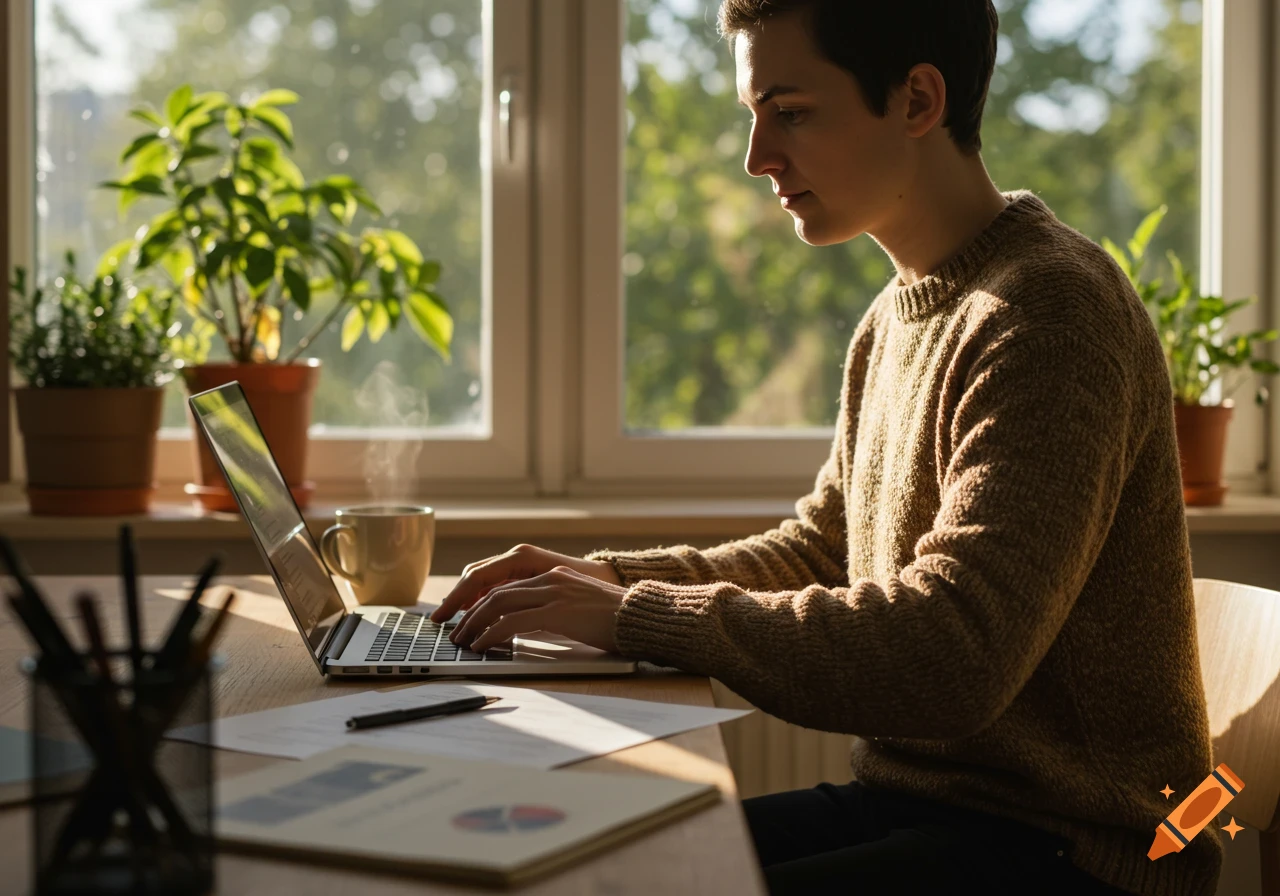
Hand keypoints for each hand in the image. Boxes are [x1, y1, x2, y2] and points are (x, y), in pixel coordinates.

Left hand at [446, 564, 627, 653]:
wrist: (641, 618)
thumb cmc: (614, 621)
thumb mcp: (577, 607)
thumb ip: (551, 608)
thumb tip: (523, 626)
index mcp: (553, 575)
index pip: (505, 584)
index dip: (479, 600)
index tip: (464, 616)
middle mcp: (549, 578)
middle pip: (494, 591)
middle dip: (469, 612)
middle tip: (454, 631)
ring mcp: (553, 592)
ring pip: (498, 604)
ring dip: (475, 624)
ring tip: (462, 641)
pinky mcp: (557, 611)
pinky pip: (512, 622)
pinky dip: (491, 634)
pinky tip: (482, 646)